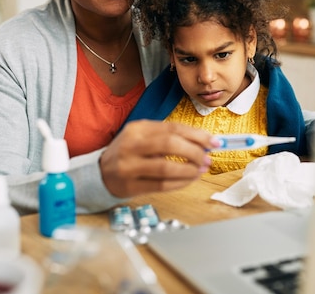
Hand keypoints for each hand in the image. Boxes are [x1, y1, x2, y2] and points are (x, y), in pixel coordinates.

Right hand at [100, 120, 215, 197]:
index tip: (213, 142)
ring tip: (200, 170)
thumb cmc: (130, 152)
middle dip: (194, 152)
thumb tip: (203, 143)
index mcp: (137, 128)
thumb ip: (170, 137)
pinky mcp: (130, 186)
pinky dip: (180, 183)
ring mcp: (129, 166)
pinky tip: (189, 179)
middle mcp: (131, 145)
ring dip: (189, 170)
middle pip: (169, 145)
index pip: (173, 128)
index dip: (197, 135)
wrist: (101, 172)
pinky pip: (162, 185)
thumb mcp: (144, 136)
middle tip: (206, 158)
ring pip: (166, 168)